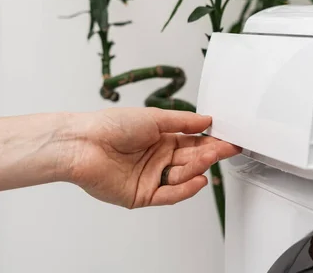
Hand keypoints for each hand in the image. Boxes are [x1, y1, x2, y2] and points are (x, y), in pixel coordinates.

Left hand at [64, 107, 239, 208]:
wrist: (83, 143)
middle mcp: (158, 159)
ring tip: (208, 158)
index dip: (210, 142)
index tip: (229, 140)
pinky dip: (185, 189)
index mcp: (161, 139)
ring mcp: (151, 177)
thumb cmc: (112, 125)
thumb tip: (207, 120)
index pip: (193, 143)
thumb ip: (183, 121)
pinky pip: (169, 195)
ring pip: (182, 177)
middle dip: (209, 154)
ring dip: (197, 168)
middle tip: (227, 149)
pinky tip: (198, 180)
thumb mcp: (154, 117)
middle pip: (191, 160)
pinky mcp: (142, 195)